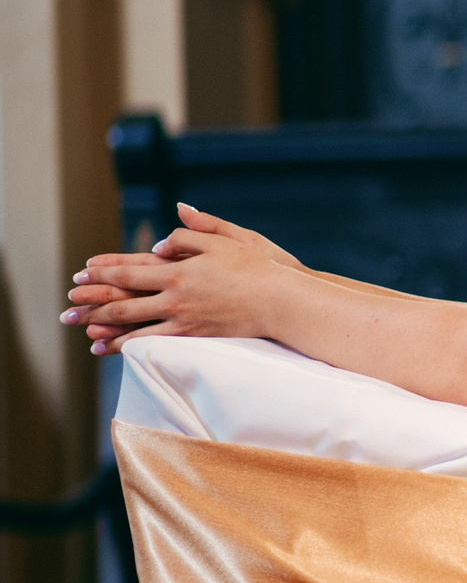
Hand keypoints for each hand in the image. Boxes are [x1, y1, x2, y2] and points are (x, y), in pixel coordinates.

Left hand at [63, 205, 296, 354]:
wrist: (281, 301)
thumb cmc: (257, 267)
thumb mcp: (225, 240)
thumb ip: (192, 233)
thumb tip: (163, 238)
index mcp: (178, 270)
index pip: (129, 271)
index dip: (101, 273)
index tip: (80, 275)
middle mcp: (175, 297)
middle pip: (123, 301)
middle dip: (93, 304)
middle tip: (69, 307)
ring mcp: (184, 320)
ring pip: (134, 327)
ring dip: (105, 329)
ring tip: (84, 332)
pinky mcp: (195, 337)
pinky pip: (155, 343)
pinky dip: (129, 346)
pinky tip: (115, 349)